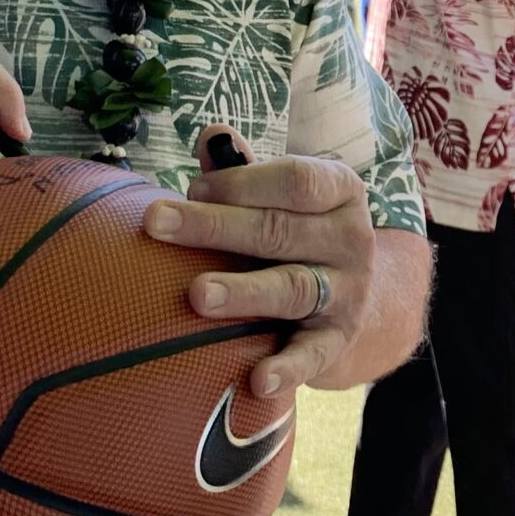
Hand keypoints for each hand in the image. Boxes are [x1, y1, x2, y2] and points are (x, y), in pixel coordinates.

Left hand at [143, 124, 376, 397]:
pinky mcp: (338, 341)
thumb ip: (243, 170)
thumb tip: (211, 135)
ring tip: (196, 296)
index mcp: (340, 190)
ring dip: (243, 292)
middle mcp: (352, 238)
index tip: (190, 188)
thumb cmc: (297, 231)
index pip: (295, 180)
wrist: (359, 297)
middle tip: (156, 223)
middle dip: (214, 226)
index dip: (240, 183)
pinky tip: (256, 380)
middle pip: (279, 230)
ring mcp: (349, 292)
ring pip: (292, 288)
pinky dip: (287, 368)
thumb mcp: (282, 195)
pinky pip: (313, 355)